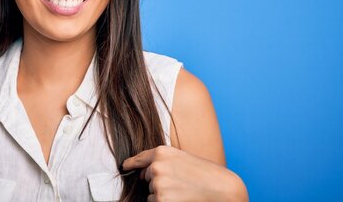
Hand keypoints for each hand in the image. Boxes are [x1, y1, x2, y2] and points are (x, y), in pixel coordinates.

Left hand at [122, 145, 244, 201]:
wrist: (224, 190)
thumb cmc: (206, 175)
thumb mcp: (183, 158)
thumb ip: (162, 161)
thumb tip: (143, 174)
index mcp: (162, 152)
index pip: (139, 159)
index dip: (131, 163)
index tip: (124, 166)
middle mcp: (156, 166)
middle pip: (146, 178)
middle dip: (158, 182)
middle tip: (181, 184)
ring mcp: (158, 184)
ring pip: (151, 193)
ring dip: (162, 195)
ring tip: (183, 192)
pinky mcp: (161, 200)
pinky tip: (180, 199)